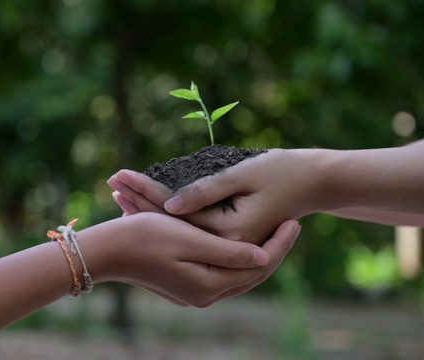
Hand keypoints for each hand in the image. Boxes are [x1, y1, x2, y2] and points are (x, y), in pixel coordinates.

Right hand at [85, 212, 300, 306]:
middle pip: (251, 275)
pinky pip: (220, 272)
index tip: (294, 221)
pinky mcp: (183, 283)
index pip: (258, 267)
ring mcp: (192, 291)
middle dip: (274, 251)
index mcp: (208, 285)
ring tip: (273, 232)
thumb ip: (229, 251)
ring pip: (237, 274)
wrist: (106, 250)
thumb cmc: (145, 237)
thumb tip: (264, 256)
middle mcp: (204, 295)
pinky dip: (236, 257)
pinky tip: (242, 240)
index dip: (279, 244)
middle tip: (291, 225)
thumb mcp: (190, 239)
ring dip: (256, 254)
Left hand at [108, 149, 316, 244]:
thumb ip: (206, 192)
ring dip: (148, 211)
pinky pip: (189, 232)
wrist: (312, 183)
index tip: (119, 174)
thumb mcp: (242, 175)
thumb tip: (168, 204)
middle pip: (171, 225)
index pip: (175, 214)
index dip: (145, 191)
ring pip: (177, 230)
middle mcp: (225, 249)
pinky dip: (166, 217)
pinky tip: (144, 207)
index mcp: (229, 237)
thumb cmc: (281, 172)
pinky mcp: (226, 242)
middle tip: (111, 180)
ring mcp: (225, 250)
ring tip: (119, 192)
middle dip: (139, 201)